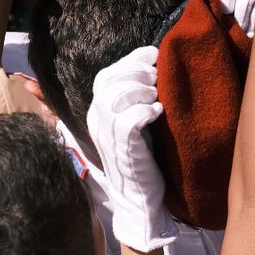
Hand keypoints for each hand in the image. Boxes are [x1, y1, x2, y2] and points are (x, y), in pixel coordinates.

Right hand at [85, 46, 174, 251]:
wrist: (139, 200)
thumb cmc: (140, 160)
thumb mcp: (132, 125)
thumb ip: (133, 101)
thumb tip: (147, 68)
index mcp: (98, 113)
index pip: (105, 76)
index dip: (129, 60)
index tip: (152, 53)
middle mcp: (97, 121)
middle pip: (109, 81)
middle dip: (135, 70)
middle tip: (157, 75)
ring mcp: (108, 136)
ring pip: (116, 96)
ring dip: (140, 89)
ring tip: (156, 96)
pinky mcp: (123, 150)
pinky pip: (129, 120)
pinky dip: (145, 111)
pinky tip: (158, 113)